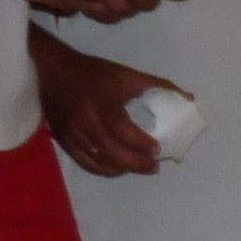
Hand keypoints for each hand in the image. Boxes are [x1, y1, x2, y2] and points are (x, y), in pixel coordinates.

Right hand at [31, 30, 172, 176]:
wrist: (52, 71)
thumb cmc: (93, 73)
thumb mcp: (125, 74)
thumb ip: (157, 86)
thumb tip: (188, 98)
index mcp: (103, 104)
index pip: (123, 131)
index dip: (142, 144)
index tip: (159, 149)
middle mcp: (86, 122)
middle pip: (112, 152)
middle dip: (136, 163)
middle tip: (155, 166)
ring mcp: (73, 135)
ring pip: (100, 161)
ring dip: (123, 168)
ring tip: (141, 167)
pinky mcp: (65, 142)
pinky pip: (87, 163)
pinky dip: (105, 169)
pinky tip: (119, 168)